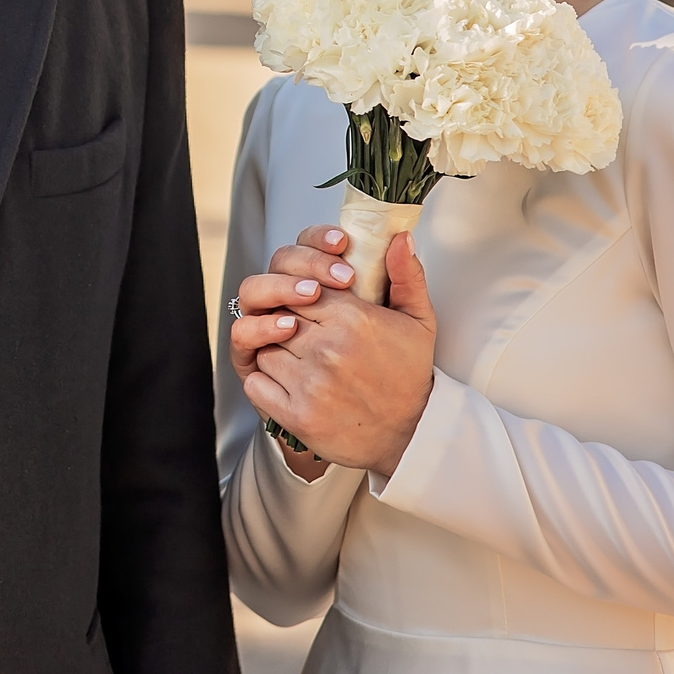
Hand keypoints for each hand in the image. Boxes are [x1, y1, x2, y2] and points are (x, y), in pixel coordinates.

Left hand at [235, 225, 436, 480]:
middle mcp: (328, 348)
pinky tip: (287, 381)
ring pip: (263, 345)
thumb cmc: (408, 377)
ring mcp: (309, 382)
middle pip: (278, 312)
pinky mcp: (296, 413)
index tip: (310, 305)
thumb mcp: (418, 322)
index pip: (301, 285)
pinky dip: (264, 380)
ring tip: (298, 357)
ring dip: (274, 349)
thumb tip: (400, 237)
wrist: (406, 436)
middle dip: (285, 319)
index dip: (300, 294)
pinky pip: (255, 381)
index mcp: (354, 319)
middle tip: (302, 331)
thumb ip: (406, 276)